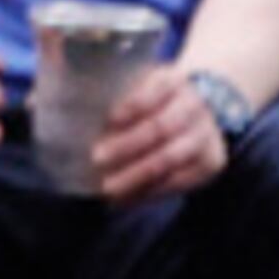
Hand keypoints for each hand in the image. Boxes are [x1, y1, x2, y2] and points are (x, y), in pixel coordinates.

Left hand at [89, 60, 230, 204]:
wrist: (204, 110)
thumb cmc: (157, 97)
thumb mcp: (142, 81)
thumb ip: (116, 89)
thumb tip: (67, 99)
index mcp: (174, 80)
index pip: (154, 91)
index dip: (131, 106)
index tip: (107, 120)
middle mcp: (195, 105)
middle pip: (160, 128)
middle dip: (127, 146)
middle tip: (97, 158)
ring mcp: (206, 136)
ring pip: (169, 160)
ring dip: (135, 177)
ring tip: (108, 188)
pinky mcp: (211, 163)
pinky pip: (178, 182)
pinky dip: (149, 192)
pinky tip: (127, 198)